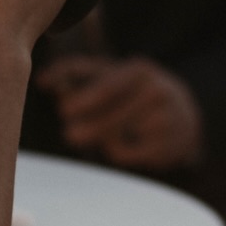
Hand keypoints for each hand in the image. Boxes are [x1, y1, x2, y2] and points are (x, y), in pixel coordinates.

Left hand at [37, 54, 204, 169]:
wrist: (183, 112)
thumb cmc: (130, 90)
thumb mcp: (109, 73)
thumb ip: (74, 72)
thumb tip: (42, 80)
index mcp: (140, 70)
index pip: (108, 88)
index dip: (84, 100)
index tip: (63, 110)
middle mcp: (158, 92)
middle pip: (113, 117)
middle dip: (87, 127)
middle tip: (70, 135)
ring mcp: (168, 119)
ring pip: (119, 138)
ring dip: (102, 140)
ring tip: (101, 136)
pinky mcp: (170, 145)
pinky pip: (130, 155)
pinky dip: (117, 153)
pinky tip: (118, 146)